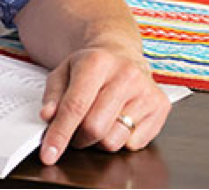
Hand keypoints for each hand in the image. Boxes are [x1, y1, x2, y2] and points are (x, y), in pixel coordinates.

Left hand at [37, 45, 170, 165]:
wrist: (122, 54)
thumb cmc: (90, 66)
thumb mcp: (63, 72)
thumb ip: (53, 95)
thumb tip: (48, 117)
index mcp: (96, 63)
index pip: (75, 107)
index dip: (60, 134)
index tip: (49, 154)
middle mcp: (125, 76)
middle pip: (95, 128)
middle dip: (78, 138)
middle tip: (74, 132)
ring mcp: (146, 92)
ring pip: (113, 140)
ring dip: (98, 141)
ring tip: (97, 121)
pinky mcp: (160, 107)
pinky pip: (133, 144)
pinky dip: (119, 139)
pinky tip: (117, 120)